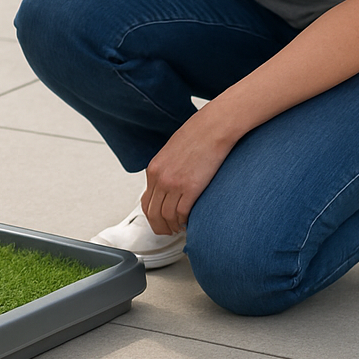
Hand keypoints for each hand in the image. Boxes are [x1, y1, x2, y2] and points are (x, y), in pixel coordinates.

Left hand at [140, 108, 237, 235]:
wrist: (213, 127)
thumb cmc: (197, 135)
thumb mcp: (172, 152)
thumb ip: (166, 169)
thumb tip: (169, 185)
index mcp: (154, 169)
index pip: (145, 201)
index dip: (151, 216)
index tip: (158, 221)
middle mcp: (160, 178)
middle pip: (152, 213)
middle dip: (159, 226)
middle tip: (168, 231)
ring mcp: (174, 183)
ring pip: (166, 216)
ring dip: (172, 226)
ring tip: (179, 229)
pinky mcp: (191, 187)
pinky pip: (183, 213)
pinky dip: (185, 221)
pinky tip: (190, 221)